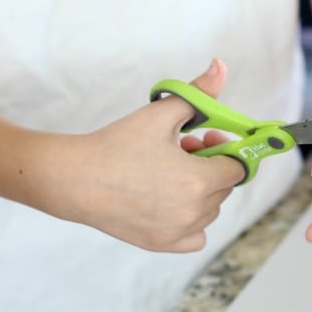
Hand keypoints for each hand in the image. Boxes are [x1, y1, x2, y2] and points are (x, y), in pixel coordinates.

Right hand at [60, 59, 243, 251]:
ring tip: (170, 172)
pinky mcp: (164, 244)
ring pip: (210, 210)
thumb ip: (198, 93)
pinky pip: (197, 236)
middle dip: (210, 166)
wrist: (74, 179)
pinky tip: (172, 202)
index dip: (224, 149)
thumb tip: (221, 66)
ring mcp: (179, 232)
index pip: (237, 167)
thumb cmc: (116, 144)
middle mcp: (193, 211)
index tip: (203, 138)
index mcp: (197, 180)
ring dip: (200, 191)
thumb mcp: (160, 113)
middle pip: (224, 187)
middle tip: (182, 150)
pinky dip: (192, 221)